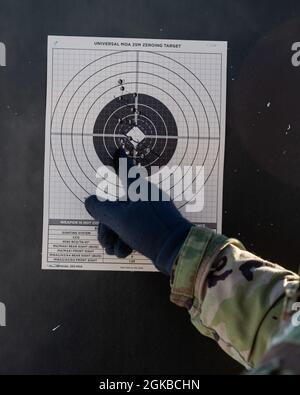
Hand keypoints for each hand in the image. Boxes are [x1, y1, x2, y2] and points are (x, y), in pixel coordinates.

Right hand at [85, 149, 191, 274]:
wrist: (177, 251)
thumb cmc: (150, 231)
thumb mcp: (119, 220)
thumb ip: (100, 209)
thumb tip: (89, 202)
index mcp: (139, 190)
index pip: (126, 170)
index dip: (120, 161)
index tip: (119, 150)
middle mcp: (144, 199)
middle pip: (116, 205)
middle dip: (106, 226)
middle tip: (105, 242)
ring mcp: (149, 214)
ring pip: (122, 220)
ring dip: (114, 237)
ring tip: (114, 249)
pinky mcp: (152, 229)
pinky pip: (132, 231)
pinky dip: (126, 242)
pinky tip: (125, 251)